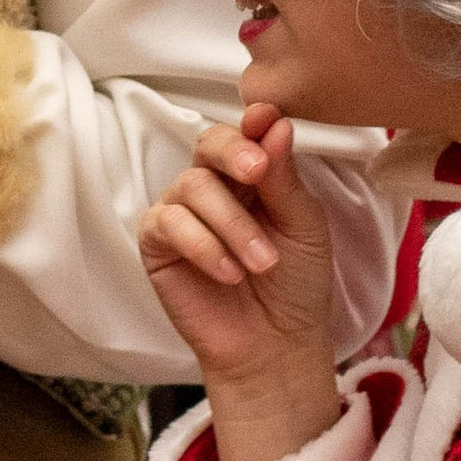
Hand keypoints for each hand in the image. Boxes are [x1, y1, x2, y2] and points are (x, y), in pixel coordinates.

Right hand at [139, 104, 343, 460]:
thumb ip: (284, 179)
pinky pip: (168, 224)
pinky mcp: (157, 244)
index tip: (265, 116)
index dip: (251, 122)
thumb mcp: (303, 227)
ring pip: (192, 186)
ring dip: (232, 223)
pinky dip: (202, 245)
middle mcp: (214, 187)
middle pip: (207, 144)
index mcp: (252, 176)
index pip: (244, 135)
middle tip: (256, 172)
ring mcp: (182, 213)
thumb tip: (273, 123)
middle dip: (233, 153)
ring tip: (262, 263)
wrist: (276, 344)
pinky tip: (229, 273)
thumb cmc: (295, 284)